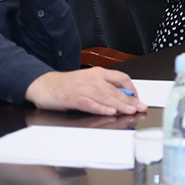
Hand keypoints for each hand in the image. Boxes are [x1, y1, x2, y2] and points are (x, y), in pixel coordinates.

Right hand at [25, 67, 144, 116]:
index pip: (121, 78)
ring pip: (105, 97)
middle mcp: (92, 79)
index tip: (138, 98)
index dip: (132, 88)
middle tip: (141, 107)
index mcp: (98, 73)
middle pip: (115, 90)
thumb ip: (104, 87)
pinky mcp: (73, 98)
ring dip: (120, 105)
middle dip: (130, 100)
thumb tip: (122, 98)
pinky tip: (109, 112)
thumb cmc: (66, 85)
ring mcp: (83, 88)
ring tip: (130, 110)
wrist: (44, 85)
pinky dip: (101, 108)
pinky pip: (90, 103)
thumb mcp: (88, 81)